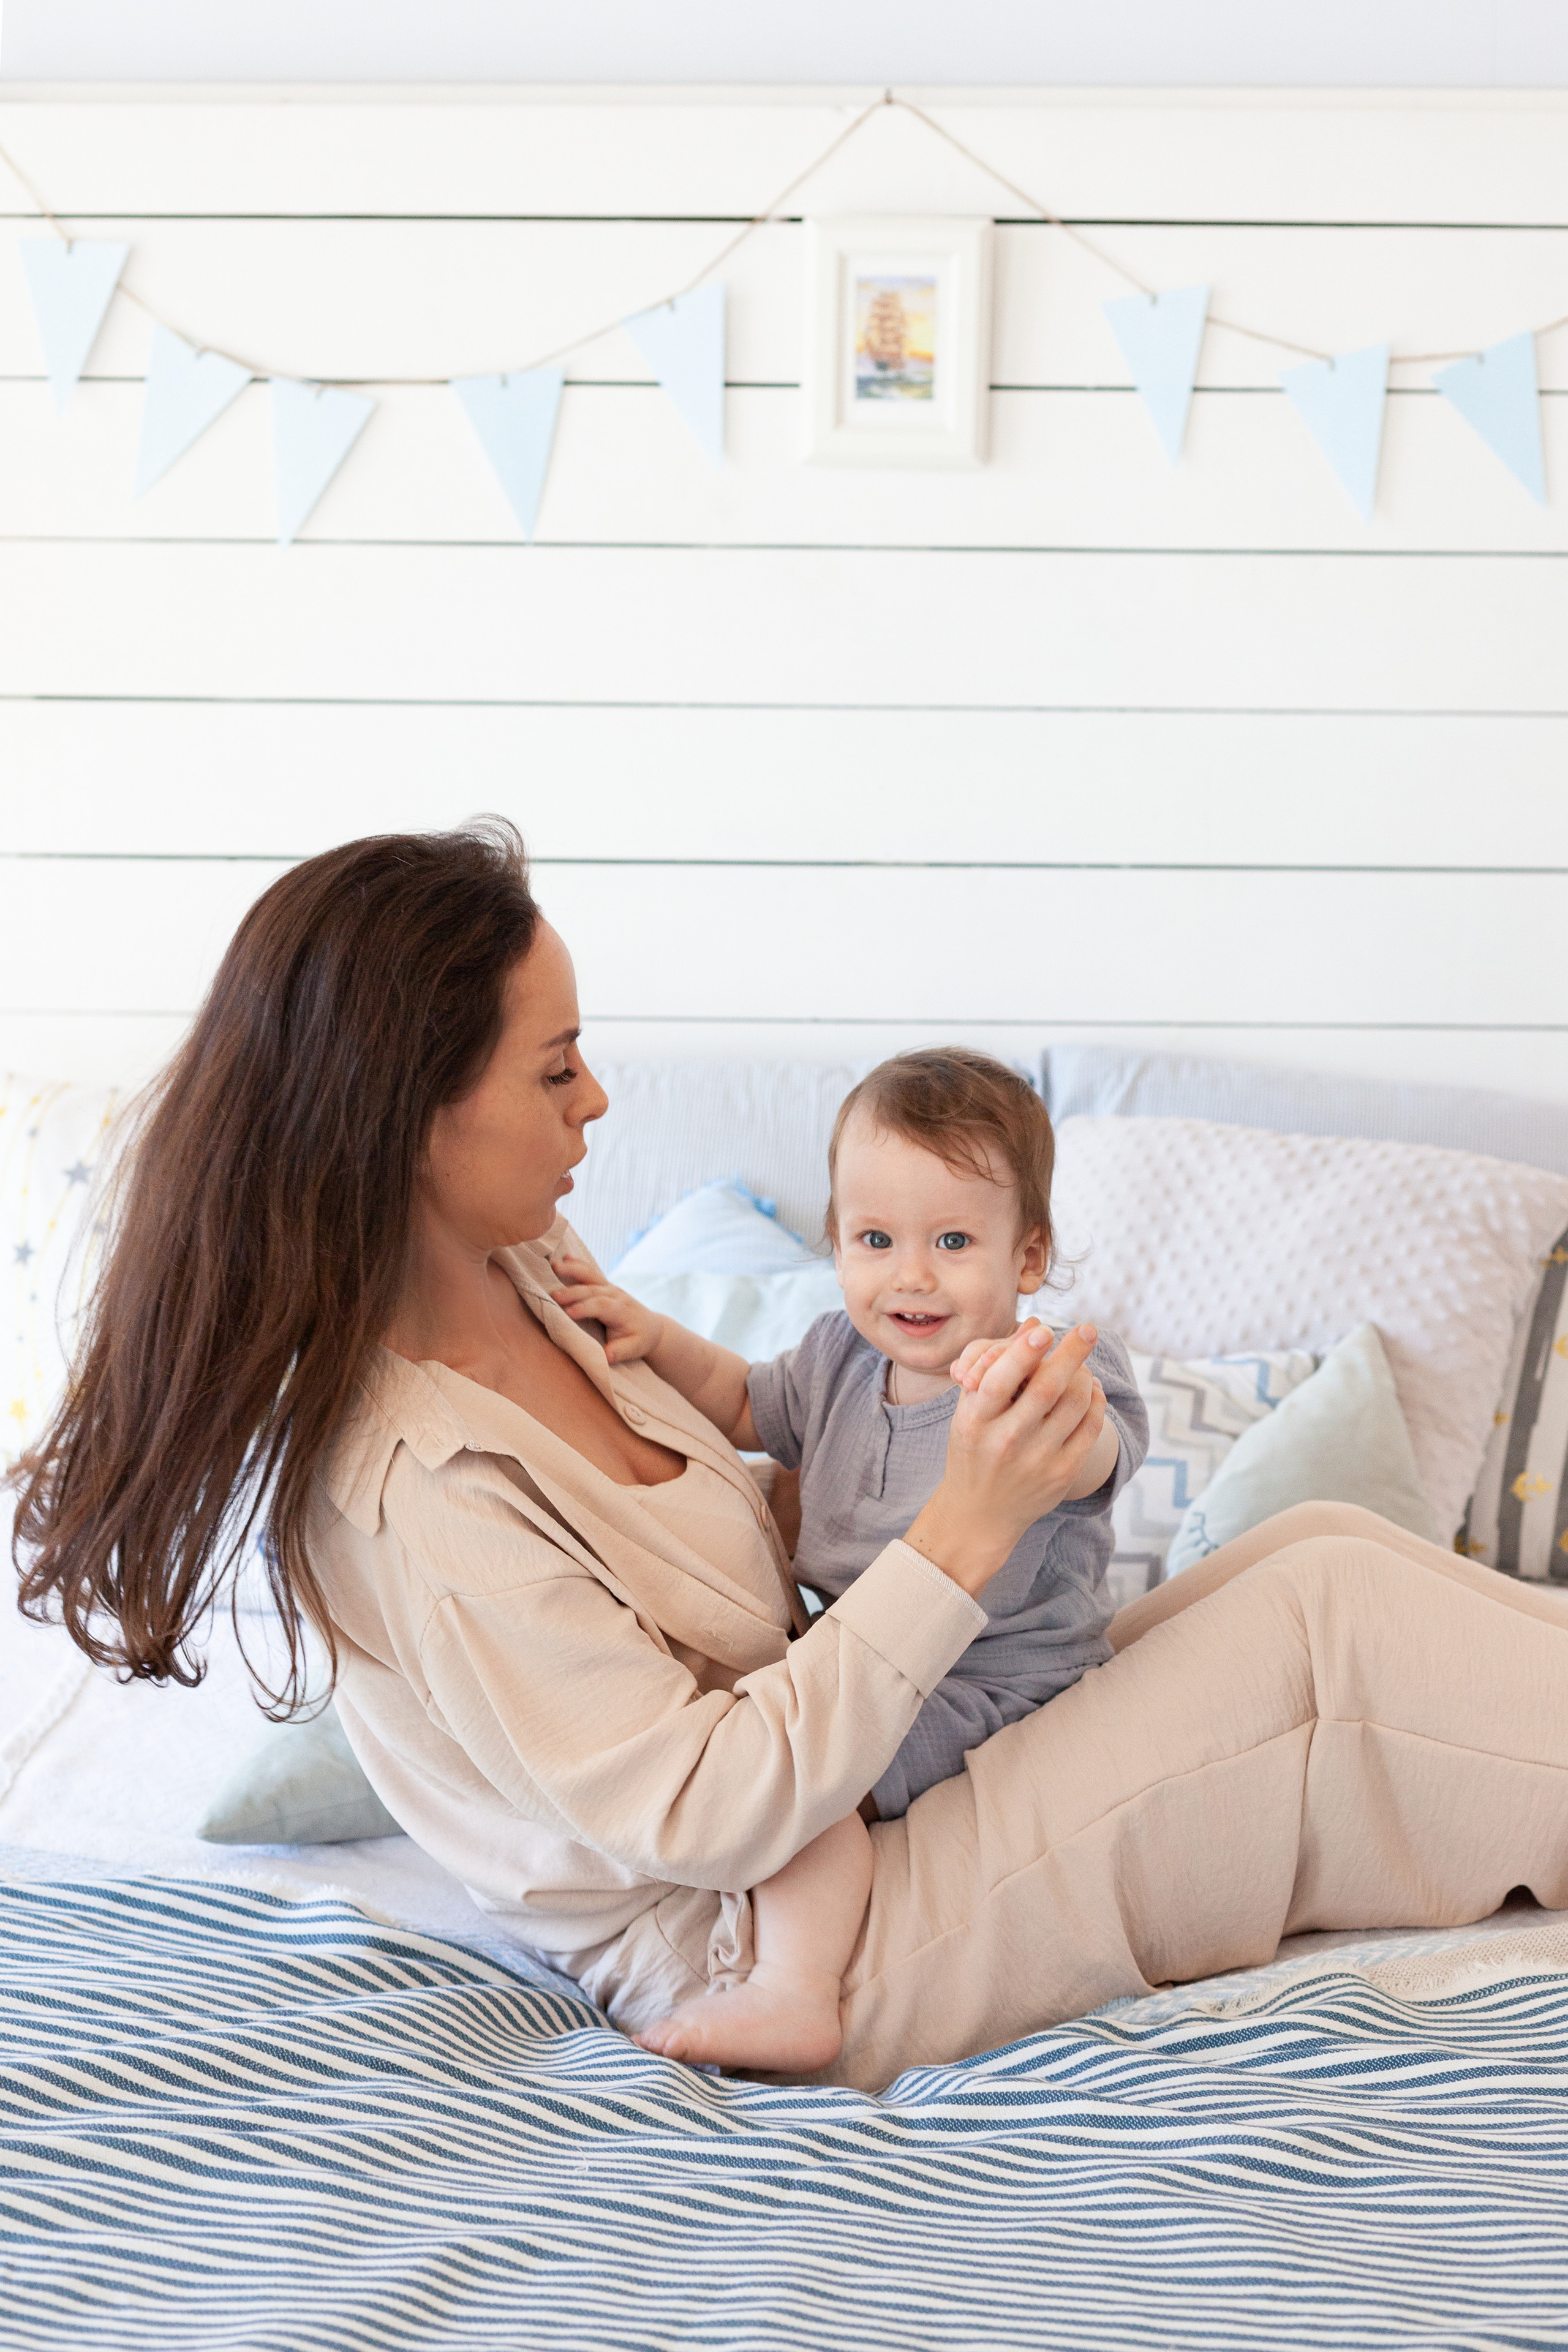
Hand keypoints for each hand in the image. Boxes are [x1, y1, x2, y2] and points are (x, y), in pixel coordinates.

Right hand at [550, 1255, 666, 1366]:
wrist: (651, 1327)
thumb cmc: (639, 1340)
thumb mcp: (633, 1349)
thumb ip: (619, 1351)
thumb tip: (605, 1356)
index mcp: (622, 1311)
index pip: (602, 1306)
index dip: (585, 1308)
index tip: (568, 1313)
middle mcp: (616, 1295)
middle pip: (593, 1290)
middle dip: (573, 1292)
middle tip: (553, 1296)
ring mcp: (610, 1287)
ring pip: (591, 1276)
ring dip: (573, 1270)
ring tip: (555, 1266)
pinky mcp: (604, 1285)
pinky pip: (591, 1272)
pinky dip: (578, 1264)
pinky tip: (565, 1257)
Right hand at [905, 1321, 1106, 1597]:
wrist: (980, 1513)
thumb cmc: (973, 1449)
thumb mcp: (969, 1410)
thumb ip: (995, 1368)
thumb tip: (1032, 1325)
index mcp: (975, 1422)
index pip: (999, 1381)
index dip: (1022, 1353)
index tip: (1043, 1330)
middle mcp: (1005, 1442)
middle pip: (1045, 1388)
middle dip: (1070, 1353)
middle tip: (1087, 1328)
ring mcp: (1037, 1461)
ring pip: (1074, 1405)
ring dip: (1084, 1375)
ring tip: (1083, 1363)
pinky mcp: (1062, 1474)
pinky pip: (1089, 1429)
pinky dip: (1095, 1402)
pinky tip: (1091, 1389)